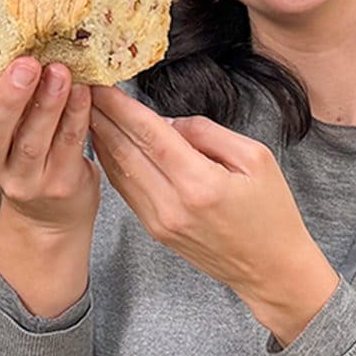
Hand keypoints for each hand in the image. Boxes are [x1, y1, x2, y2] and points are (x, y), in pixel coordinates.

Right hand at [0, 57, 99, 315]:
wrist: (49, 214)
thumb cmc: (23, 154)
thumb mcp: (0, 127)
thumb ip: (0, 95)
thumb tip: (17, 40)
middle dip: (8, 98)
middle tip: (25, 65)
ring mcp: (23, 180)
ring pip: (31, 141)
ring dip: (47, 104)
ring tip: (59, 72)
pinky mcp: (58, 185)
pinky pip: (67, 146)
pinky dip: (76, 116)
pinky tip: (83, 92)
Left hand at [86, 87, 338, 344]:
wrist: (270, 270)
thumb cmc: (271, 212)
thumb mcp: (255, 159)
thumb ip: (208, 133)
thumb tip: (167, 122)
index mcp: (200, 183)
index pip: (151, 136)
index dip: (123, 108)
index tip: (102, 85)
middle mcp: (172, 204)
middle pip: (126, 151)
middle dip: (103, 117)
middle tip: (84, 89)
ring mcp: (158, 221)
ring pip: (119, 171)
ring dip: (101, 138)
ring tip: (86, 109)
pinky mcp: (154, 230)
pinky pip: (125, 189)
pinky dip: (111, 162)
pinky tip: (103, 142)